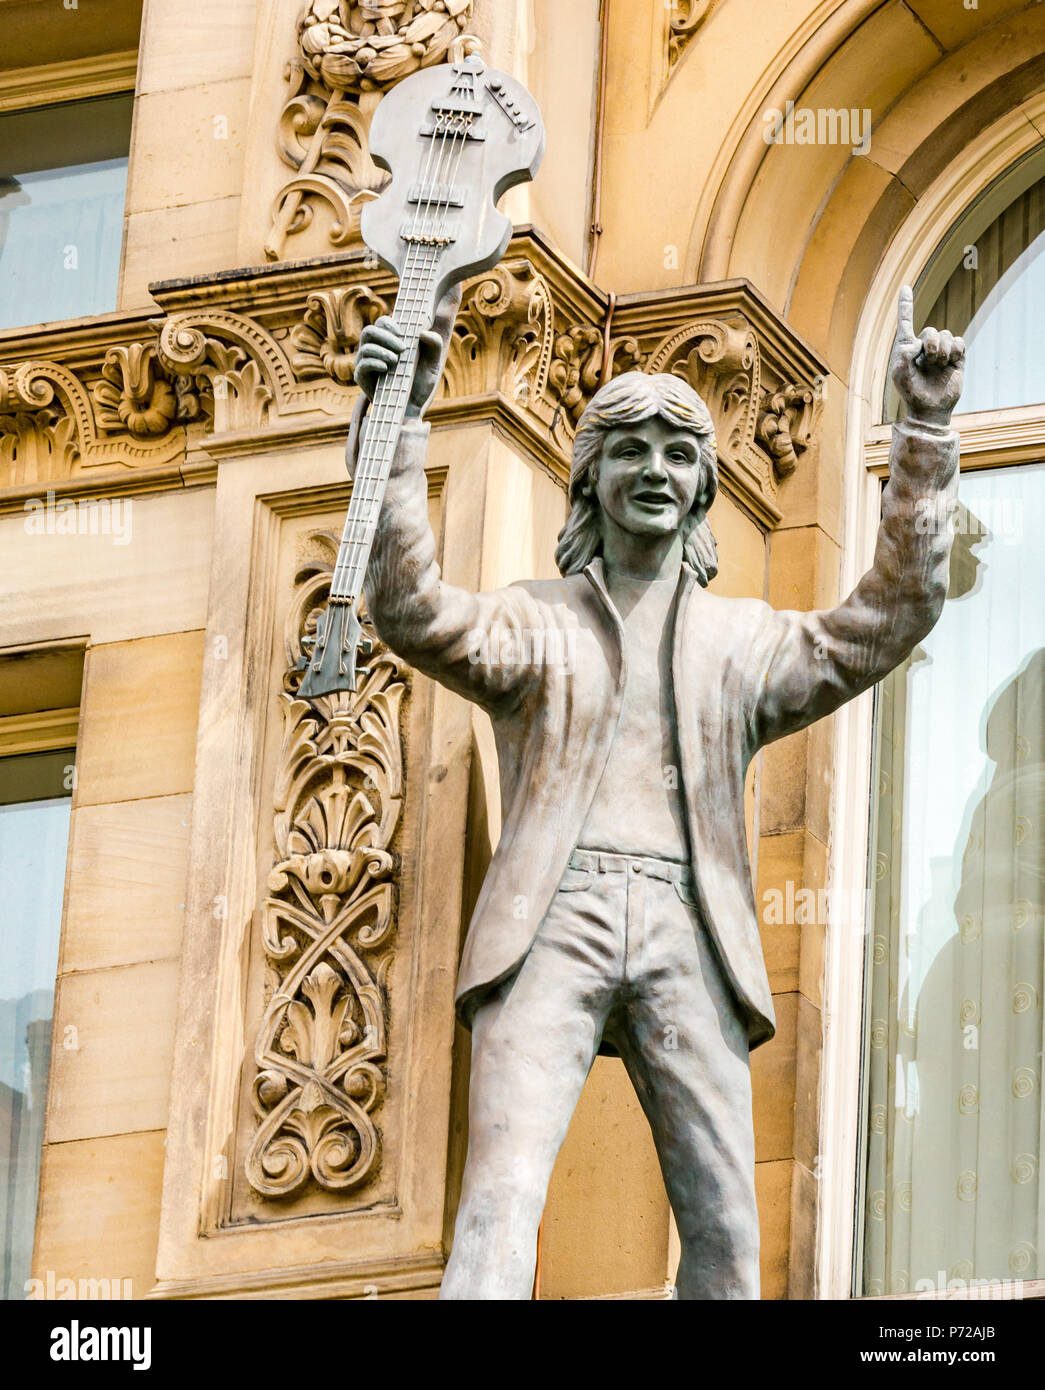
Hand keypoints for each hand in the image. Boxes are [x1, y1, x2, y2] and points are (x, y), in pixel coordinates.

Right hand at [354, 286, 460, 419]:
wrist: (414, 407)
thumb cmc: (422, 383)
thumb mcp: (434, 363)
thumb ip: (435, 345)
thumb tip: (423, 332)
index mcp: (388, 341)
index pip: (382, 323)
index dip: (390, 324)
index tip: (403, 333)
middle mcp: (374, 349)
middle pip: (369, 331)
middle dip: (385, 337)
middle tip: (402, 348)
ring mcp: (366, 363)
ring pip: (365, 347)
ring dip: (381, 350)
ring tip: (396, 360)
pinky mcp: (362, 378)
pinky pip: (361, 365)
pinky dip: (373, 362)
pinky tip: (385, 367)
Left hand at [890, 285, 964, 426]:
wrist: (929, 409)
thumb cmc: (911, 392)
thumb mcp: (899, 373)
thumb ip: (903, 352)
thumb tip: (921, 341)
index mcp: (907, 348)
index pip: (906, 322)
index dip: (905, 305)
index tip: (904, 288)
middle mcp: (924, 347)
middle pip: (931, 330)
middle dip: (931, 345)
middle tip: (927, 362)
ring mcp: (941, 352)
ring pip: (946, 335)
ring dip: (942, 351)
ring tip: (937, 366)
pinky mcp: (956, 358)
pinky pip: (959, 342)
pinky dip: (955, 351)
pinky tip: (950, 363)